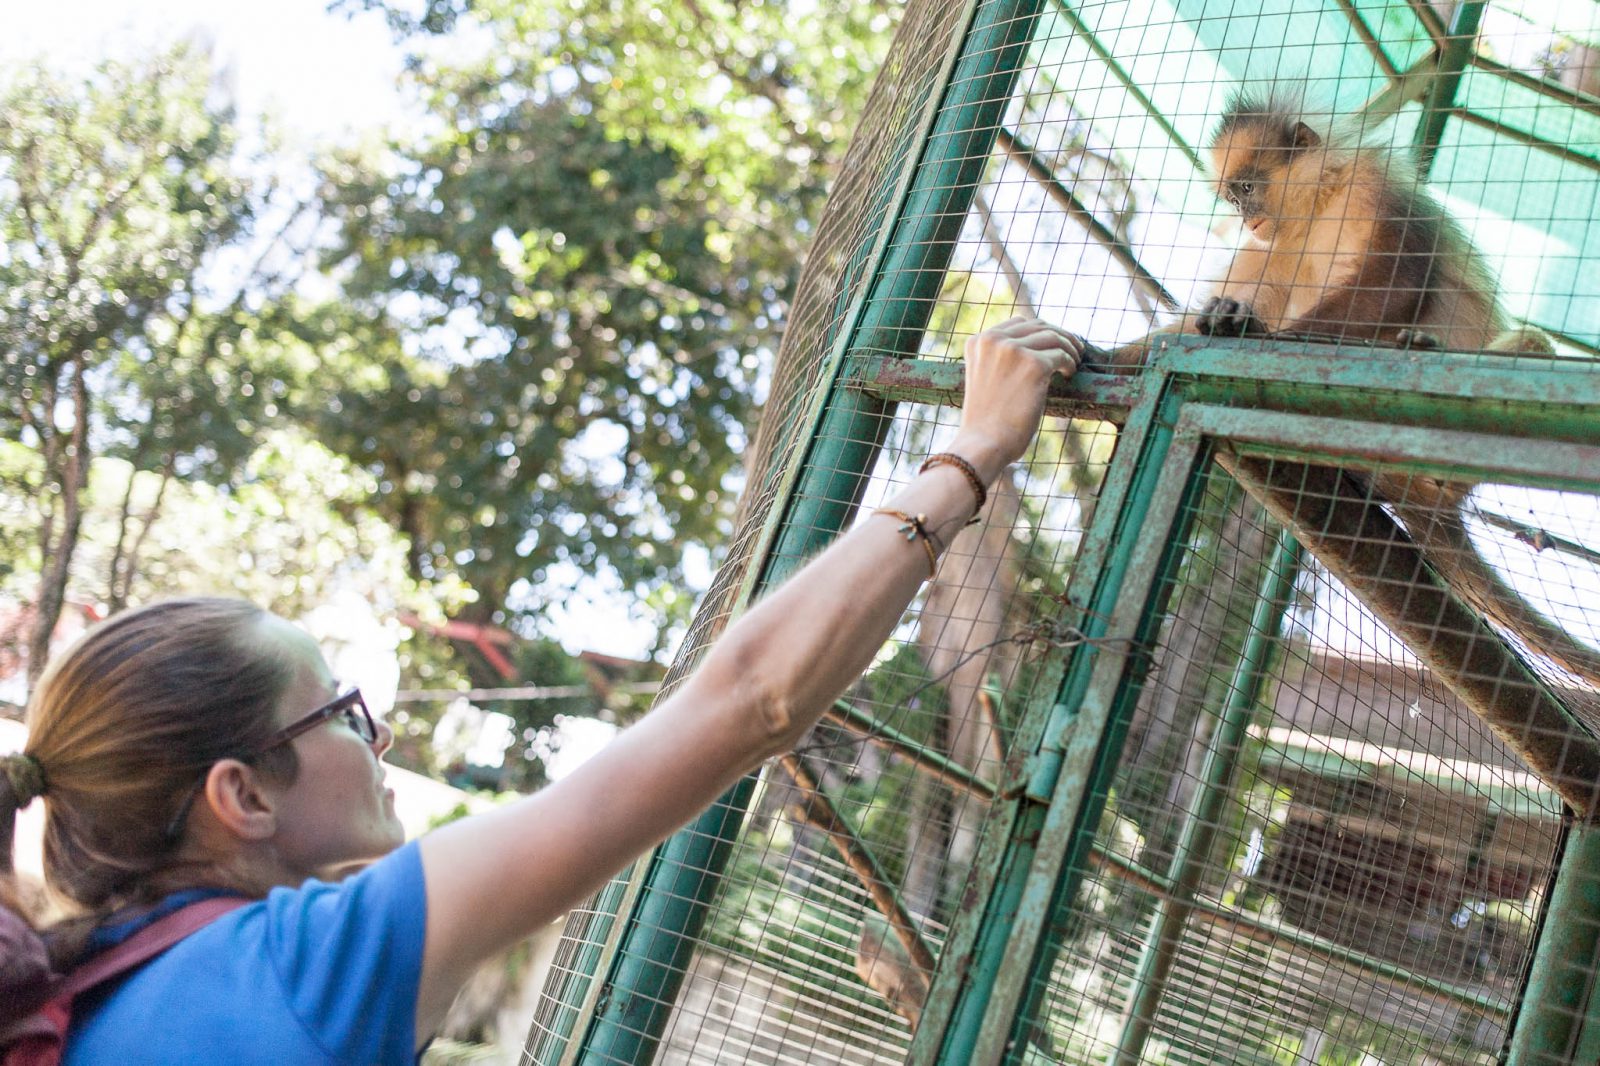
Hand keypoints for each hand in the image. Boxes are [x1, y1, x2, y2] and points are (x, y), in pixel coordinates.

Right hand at [956, 316, 1082, 472]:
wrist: (983, 444)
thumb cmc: (985, 421)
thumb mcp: (985, 379)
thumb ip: (1001, 360)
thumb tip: (1035, 350)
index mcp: (978, 342)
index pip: (1018, 323)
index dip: (1040, 331)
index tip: (1053, 344)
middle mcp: (993, 340)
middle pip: (1038, 325)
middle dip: (1059, 336)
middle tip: (1074, 350)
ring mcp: (1013, 350)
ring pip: (1053, 336)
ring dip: (1069, 347)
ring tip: (1074, 363)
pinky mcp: (1033, 364)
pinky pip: (1061, 355)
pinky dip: (1069, 363)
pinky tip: (1069, 374)